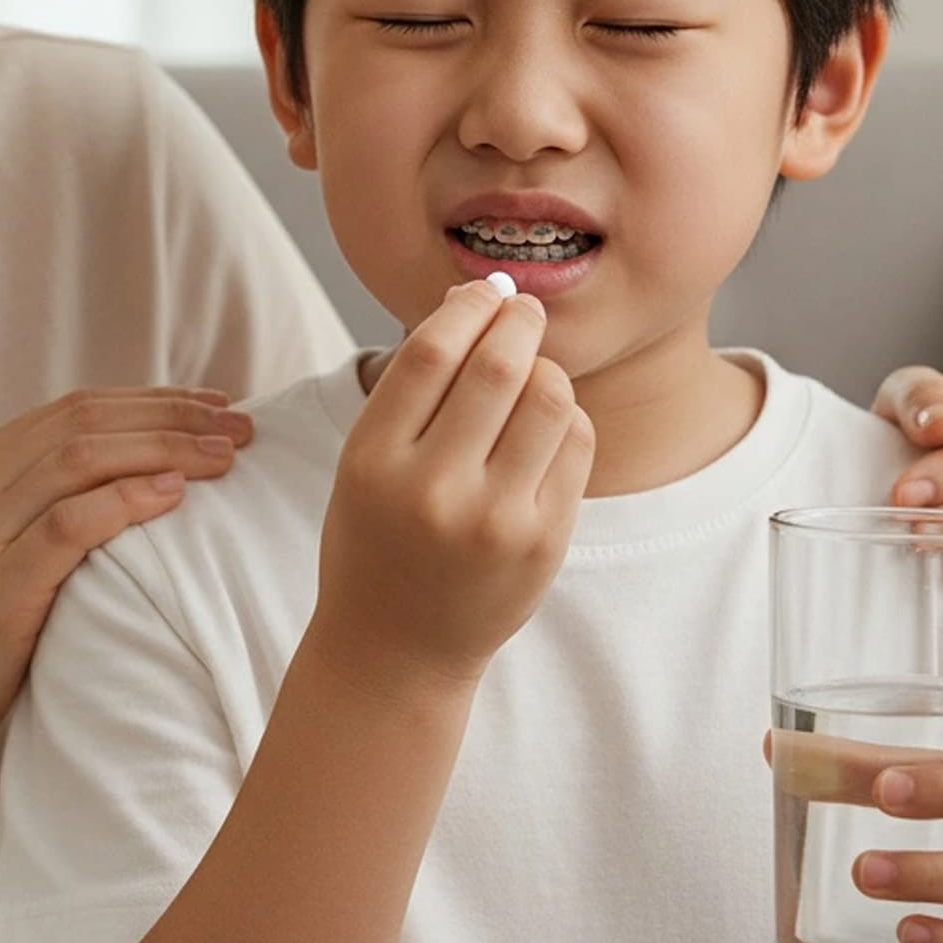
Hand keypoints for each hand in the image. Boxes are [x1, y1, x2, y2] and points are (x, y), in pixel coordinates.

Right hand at [0, 386, 253, 774]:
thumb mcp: (1, 543)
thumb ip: (51, 500)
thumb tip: (148, 468)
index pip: (78, 407)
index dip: (153, 400)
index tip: (216, 406)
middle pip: (86, 422)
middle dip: (172, 416)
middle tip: (241, 426)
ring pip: (81, 460)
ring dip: (165, 449)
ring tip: (224, 456)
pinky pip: (68, 526)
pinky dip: (126, 500)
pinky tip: (174, 494)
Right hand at [309, 279, 595, 690]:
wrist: (396, 649)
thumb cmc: (379, 537)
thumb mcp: (365, 463)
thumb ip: (413, 390)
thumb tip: (479, 296)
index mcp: (372, 462)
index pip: (431, 351)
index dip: (466, 306)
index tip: (482, 292)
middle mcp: (432, 491)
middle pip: (498, 366)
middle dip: (519, 321)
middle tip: (523, 310)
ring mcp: (494, 522)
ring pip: (551, 398)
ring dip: (546, 369)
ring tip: (532, 375)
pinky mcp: (543, 543)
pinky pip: (577, 445)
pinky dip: (567, 419)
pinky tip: (544, 428)